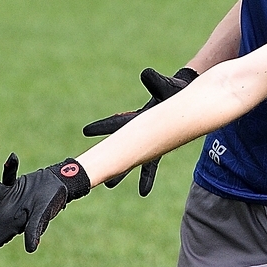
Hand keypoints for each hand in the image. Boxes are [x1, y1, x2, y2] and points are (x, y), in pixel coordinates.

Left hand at [0, 154, 90, 263]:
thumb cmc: (53, 202)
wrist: (60, 183)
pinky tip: (13, 157)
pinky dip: (9, 167)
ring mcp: (6, 199)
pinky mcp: (9, 186)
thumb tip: (31, 249)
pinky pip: (5, 176)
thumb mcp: (43, 215)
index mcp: (11, 224)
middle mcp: (5, 213)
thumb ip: (35, 229)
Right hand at [82, 66, 197, 195]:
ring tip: (109, 184)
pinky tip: (143, 193)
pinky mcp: (157, 149)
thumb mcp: (165, 86)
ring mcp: (147, 142)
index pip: (116, 124)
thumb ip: (155, 82)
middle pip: (119, 147)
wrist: (182, 96)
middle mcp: (138, 132)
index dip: (101, 127)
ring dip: (122, 173)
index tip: (85, 131)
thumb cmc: (172, 89)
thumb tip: (146, 73)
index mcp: (137, 117)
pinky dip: (146, 179)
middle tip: (90, 167)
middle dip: (107, 157)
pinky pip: (150, 166)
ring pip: (131, 161)